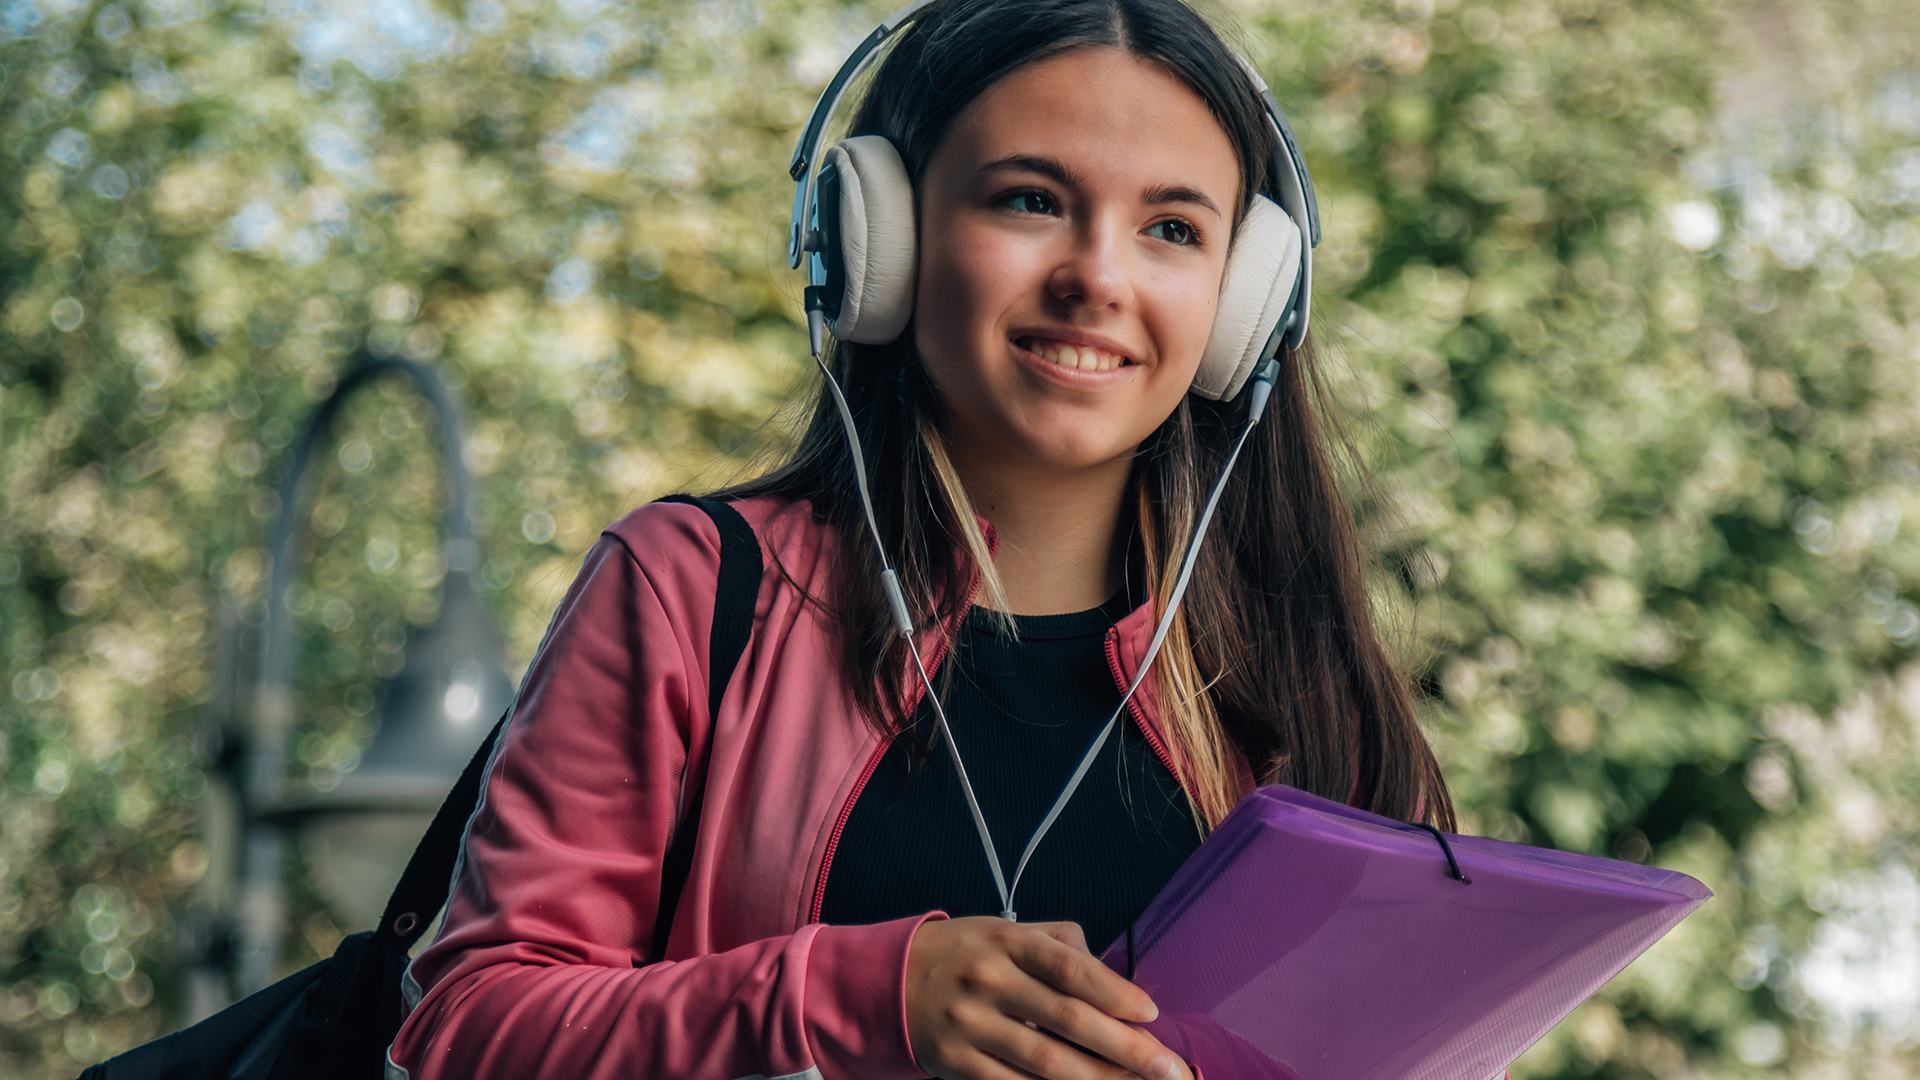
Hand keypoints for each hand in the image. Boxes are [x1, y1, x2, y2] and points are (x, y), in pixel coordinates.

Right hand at [905, 916, 1190, 1079]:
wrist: (885, 980)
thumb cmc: (961, 954)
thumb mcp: (1004, 928)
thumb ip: (1059, 943)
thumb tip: (1111, 973)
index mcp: (1007, 942)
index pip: (1071, 968)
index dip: (1116, 993)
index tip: (1151, 1015)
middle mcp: (990, 981)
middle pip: (1069, 1019)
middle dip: (1127, 1049)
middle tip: (1169, 1070)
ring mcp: (972, 1025)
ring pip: (1047, 1061)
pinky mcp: (958, 1063)